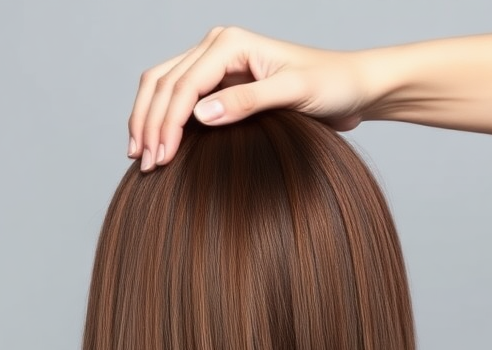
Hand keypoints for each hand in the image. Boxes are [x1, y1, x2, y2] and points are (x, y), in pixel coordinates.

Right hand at [128, 26, 371, 169]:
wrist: (352, 87)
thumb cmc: (331, 86)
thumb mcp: (294, 94)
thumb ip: (248, 102)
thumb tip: (201, 116)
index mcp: (230, 43)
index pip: (182, 85)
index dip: (166, 123)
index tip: (159, 159)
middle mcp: (218, 46)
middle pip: (162, 82)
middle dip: (148, 123)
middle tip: (143, 165)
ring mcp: (216, 63)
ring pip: (162, 86)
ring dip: (147, 120)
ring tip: (140, 157)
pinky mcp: (221, 81)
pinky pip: (178, 96)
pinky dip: (162, 118)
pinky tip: (156, 143)